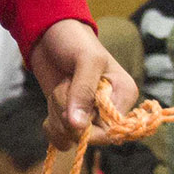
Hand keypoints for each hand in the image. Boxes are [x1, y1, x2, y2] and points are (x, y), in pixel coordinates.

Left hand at [30, 18, 136, 147]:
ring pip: (70, 137)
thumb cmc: (75, 40)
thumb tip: (79, 126)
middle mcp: (109, 110)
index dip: (89, 128)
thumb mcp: (86, 60)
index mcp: (125, 95)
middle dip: (68, 115)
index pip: (113, 131)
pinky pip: (60, 139)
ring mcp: (88, 116)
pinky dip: (50, 125)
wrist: (48, 35)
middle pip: (89, 136)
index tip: (71, 110)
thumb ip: (83, 91)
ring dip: (56, 114)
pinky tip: (51, 104)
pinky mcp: (69, 119)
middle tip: (64, 85)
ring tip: (60, 86)